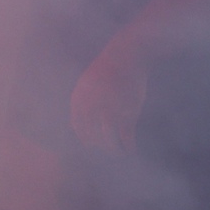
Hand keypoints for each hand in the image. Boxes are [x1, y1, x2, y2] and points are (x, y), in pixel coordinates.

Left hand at [72, 39, 147, 153]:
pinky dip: (128, 146)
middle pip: (92, 136)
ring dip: (114, 150)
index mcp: (79, 99)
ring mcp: (111, 109)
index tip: (92, 146)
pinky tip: (130, 150)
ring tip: (119, 153)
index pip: (79, 127)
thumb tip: (78, 125)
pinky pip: (126, 136)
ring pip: (109, 140)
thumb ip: (82, 102)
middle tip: (107, 151)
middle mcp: (92, 106)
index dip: (85, 139)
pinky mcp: (129, 111)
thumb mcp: (86, 84)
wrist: (126, 56)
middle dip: (100, 146)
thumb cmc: (107, 70)